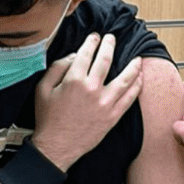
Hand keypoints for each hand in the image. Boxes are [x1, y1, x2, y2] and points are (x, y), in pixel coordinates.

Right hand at [34, 33, 142, 171]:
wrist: (56, 146)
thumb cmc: (48, 119)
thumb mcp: (43, 89)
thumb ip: (57, 68)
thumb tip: (73, 56)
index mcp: (74, 80)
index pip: (86, 53)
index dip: (92, 42)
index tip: (95, 37)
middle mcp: (92, 89)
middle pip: (106, 60)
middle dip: (110, 45)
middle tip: (112, 39)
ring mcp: (105, 103)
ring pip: (125, 78)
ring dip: (133, 65)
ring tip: (137, 58)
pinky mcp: (113, 116)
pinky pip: (130, 98)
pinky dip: (137, 86)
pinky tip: (140, 79)